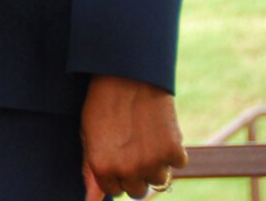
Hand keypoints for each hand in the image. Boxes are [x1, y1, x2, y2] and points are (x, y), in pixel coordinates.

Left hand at [81, 75, 185, 198]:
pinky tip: (160, 131)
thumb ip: (91, 170)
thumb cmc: (102, 104)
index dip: (116, 174)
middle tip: (132, 148)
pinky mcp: (173, 151)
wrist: (125, 76)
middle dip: (136, 173)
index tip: (117, 157)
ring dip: (156, 164)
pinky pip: (178, 163)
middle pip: (138, 190)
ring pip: (159, 180)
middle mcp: (127, 170)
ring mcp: (152, 162)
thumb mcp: (88, 136)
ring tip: (146, 138)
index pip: (114, 190)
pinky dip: (173, 150)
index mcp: (102, 168)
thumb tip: (92, 199)